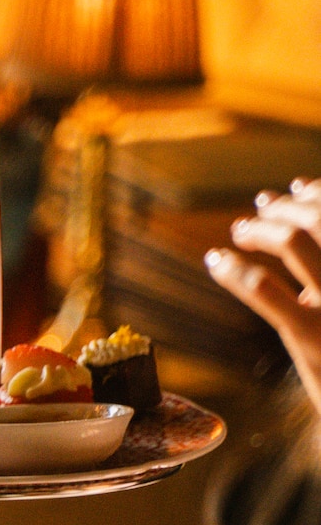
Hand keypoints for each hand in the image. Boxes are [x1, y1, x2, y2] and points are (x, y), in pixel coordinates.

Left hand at [208, 181, 320, 415]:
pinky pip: (265, 290)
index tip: (297, 187)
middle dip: (285, 208)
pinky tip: (214, 260)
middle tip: (258, 209)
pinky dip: (234, 269)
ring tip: (239, 229)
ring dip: (260, 228)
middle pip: (319, 218)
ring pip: (294, 240)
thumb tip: (298, 261)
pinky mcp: (311, 337)